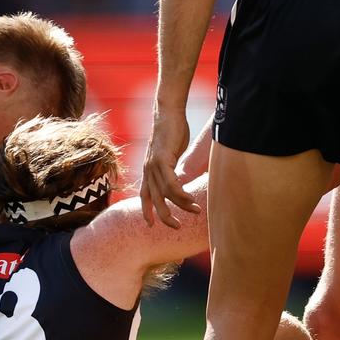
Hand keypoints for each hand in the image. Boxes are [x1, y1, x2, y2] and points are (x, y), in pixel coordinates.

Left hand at [141, 106, 199, 227]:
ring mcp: (153, 166)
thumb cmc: (173, 132)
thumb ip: (173, 170)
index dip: (146, 211)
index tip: (150, 225)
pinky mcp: (162, 160)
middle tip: (176, 226)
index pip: (144, 195)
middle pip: (154, 200)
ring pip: (166, 194)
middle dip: (164, 216)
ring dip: (181, 205)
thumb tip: (181, 181)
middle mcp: (148, 170)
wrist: (169, 113)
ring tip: (195, 210)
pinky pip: (171, 183)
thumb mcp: (171, 155)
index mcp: (148, 171)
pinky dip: (180, 194)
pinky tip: (190, 199)